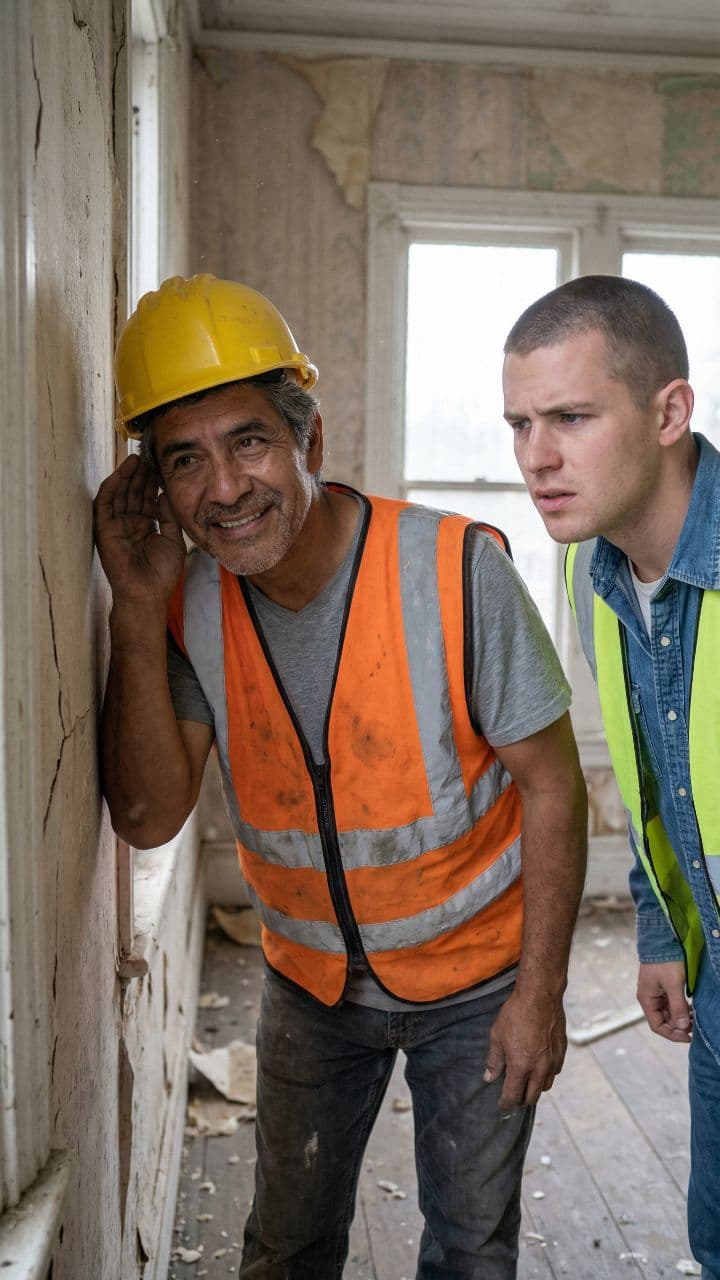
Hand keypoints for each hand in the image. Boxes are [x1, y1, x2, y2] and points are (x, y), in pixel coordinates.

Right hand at [93, 454, 185, 605]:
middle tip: (147, 456)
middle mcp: (129, 524)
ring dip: (126, 476)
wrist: (147, 593)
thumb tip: (163, 494)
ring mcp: (116, 526)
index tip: (159, 465)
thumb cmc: (161, 573)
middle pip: (133, 493)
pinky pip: (105, 504)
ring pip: (119, 494)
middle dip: (139, 475)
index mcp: (144, 526)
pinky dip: (112, 487)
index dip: (152, 482)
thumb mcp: (173, 540)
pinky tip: (122, 473)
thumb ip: (168, 516)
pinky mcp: (104, 530)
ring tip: (136, 459)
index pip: (146, 498)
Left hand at [484, 988, 566, 1109]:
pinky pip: (554, 1072)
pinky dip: (546, 1075)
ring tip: (525, 1081)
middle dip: (521, 1099)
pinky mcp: (562, 1052)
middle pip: (532, 1097)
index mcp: (521, 1067)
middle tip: (512, 1094)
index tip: (501, 1106)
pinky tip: (538, 1066)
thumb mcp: (497, 1036)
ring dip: (534, 1088)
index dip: (506, 1103)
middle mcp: (540, 1069)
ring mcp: (553, 1061)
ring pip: (545, 1086)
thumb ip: (494, 1060)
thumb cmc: (516, 1014)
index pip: (514, 1095)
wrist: (540, 996)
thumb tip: (489, 1078)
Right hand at [636, 961, 691, 1042]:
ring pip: (668, 1013)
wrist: (662, 940)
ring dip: (681, 1018)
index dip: (672, 1034)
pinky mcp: (663, 987)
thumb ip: (677, 1007)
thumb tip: (683, 1027)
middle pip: (663, 1020)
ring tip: (695, 1019)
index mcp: (646, 999)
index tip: (688, 1037)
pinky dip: (681, 1009)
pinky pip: (671, 1004)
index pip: (657, 1025)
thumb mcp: (673, 985)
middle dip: (678, 1026)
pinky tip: (692, 1009)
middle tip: (695, 1027)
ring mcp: (656, 992)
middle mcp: (649, 998)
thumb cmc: (665, 961)